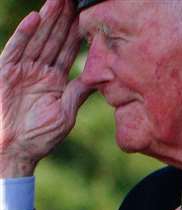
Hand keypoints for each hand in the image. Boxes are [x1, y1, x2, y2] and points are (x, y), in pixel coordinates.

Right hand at [0, 0, 91, 175]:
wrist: (15, 149)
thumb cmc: (40, 136)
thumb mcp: (66, 113)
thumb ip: (78, 92)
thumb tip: (99, 79)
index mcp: (55, 80)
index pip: (68, 50)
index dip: (77, 33)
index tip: (88, 15)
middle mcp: (39, 70)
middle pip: (53, 39)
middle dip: (63, 19)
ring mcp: (22, 68)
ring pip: (37, 38)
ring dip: (47, 19)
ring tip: (57, 0)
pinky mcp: (6, 70)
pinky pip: (16, 48)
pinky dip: (25, 33)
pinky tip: (35, 18)